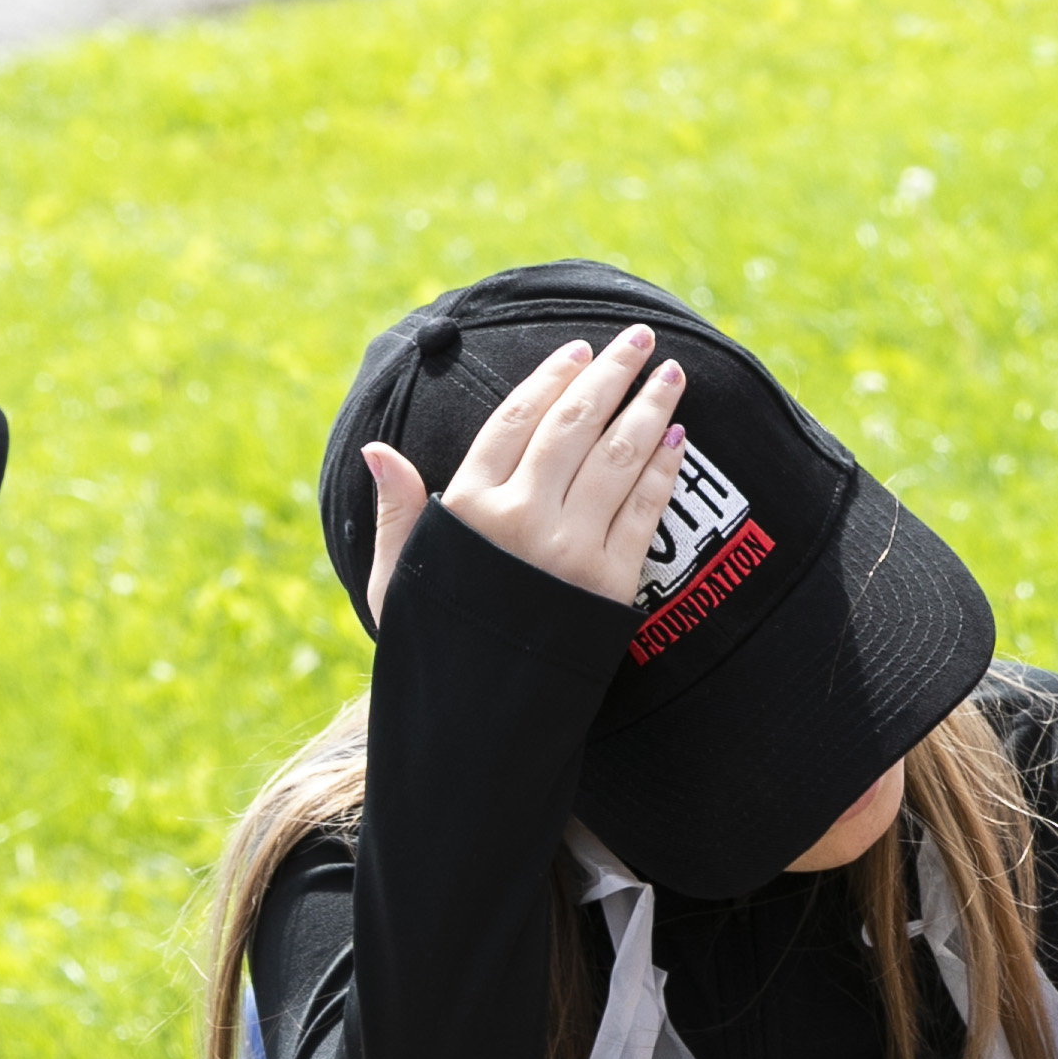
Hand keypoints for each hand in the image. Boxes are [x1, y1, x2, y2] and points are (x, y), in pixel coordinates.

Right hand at [359, 326, 687, 622]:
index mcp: (468, 510)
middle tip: (640, 337)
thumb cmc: (433, 645)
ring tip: (672, 374)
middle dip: (611, 375)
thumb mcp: (401, 577)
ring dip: (650, 410)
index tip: (580, 351)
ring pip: (618, 459)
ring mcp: (570, 551)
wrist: (477, 721)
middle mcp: (521, 521)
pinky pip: (644, 512)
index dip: (550, 380)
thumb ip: (400, 510)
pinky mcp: (611, 584)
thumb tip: (378, 449)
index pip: (514, 422)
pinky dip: (664, 470)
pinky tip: (679, 439)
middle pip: (573, 426)